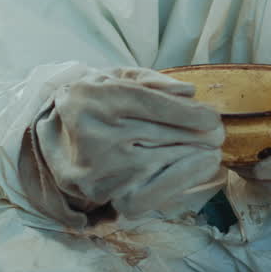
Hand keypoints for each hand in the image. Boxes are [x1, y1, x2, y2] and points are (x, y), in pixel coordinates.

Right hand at [28, 67, 224, 221]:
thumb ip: (152, 81)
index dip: (189, 113)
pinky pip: (150, 193)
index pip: (151, 106)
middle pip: (161, 136)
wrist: (52, 137)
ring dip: (193, 159)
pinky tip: (199, 170)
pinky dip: (180, 182)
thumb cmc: (93, 102)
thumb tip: (190, 93)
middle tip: (218, 134)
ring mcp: (96, 168)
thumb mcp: (115, 78)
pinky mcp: (101, 194)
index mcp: (94, 97)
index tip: (213, 117)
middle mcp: (93, 133)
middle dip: (197, 136)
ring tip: (211, 152)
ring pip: (160, 164)